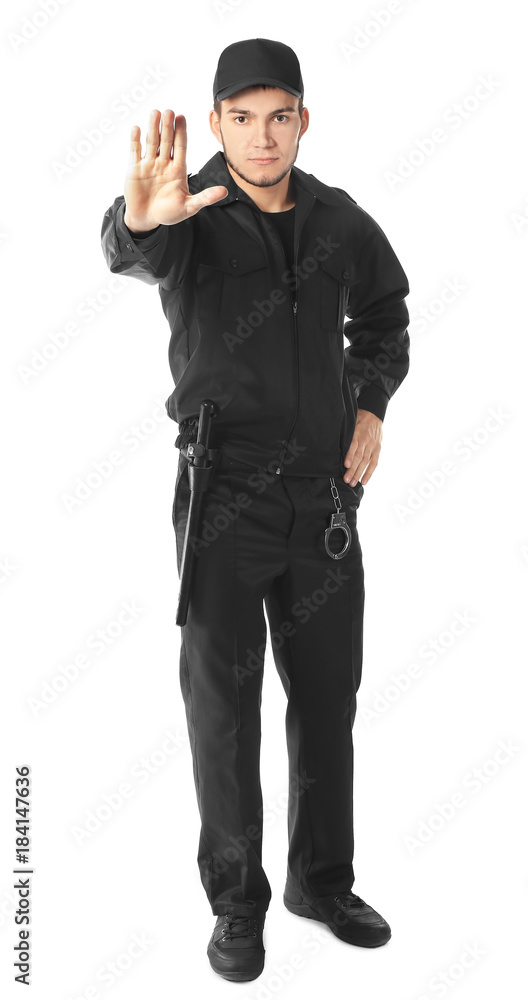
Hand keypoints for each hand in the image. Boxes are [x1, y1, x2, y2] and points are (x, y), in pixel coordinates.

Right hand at [123, 109, 227, 230]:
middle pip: (166, 141)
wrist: (147, 218)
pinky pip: (135, 151)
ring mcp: (149, 164)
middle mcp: (164, 163)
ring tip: (155, 113)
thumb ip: (205, 197)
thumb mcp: (189, 207)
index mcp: (178, 169)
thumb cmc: (169, 213)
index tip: (181, 117)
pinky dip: (135, 141)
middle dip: (168, 127)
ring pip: (151, 142)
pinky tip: (136, 129)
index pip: (180, 147)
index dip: (181, 133)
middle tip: (169, 111)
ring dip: (152, 128)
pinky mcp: (134, 168)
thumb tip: (225, 191)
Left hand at [343, 409, 382, 485]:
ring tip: (353, 483)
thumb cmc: (358, 418)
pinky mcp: (377, 449)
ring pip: (366, 462)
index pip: (353, 446)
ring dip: (359, 473)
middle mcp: (366, 441)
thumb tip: (332, 440)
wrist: (374, 413)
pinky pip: (374, 462)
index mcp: (358, 433)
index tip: (345, 465)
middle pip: (359, 457)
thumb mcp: (350, 422)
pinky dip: (369, 472)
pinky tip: (364, 481)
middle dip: (353, 470)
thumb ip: (345, 433)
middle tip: (346, 480)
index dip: (350, 456)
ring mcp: (373, 446)